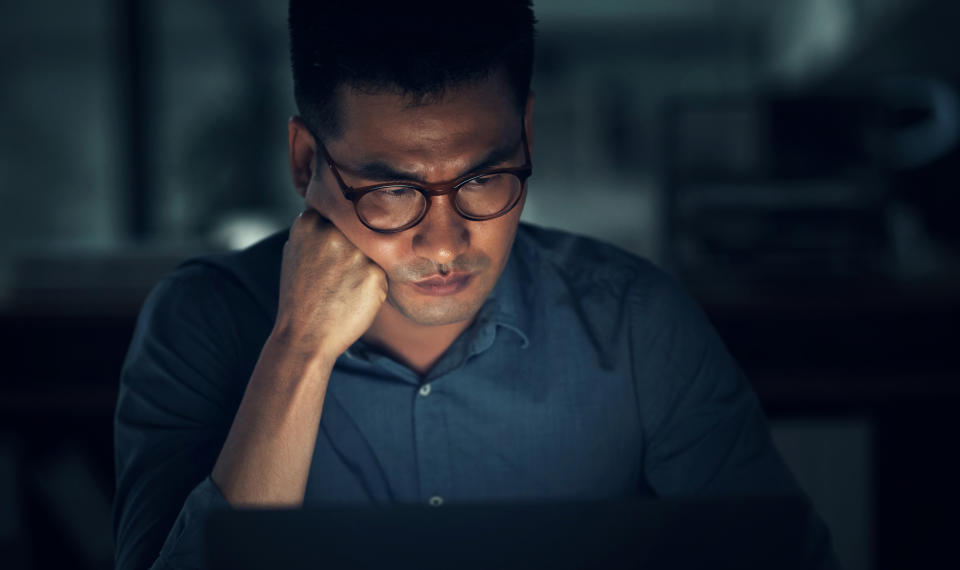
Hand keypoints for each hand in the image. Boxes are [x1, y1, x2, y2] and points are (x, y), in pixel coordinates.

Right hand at [273, 209, 387, 359]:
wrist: (305, 337)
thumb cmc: (300, 296)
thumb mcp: (295, 252)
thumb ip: (317, 230)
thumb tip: (342, 213)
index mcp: (309, 222)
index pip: (339, 212)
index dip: (340, 231)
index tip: (334, 248)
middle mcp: (333, 233)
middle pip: (359, 229)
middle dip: (354, 247)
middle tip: (341, 273)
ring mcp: (356, 253)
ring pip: (373, 250)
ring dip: (365, 265)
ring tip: (345, 287)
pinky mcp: (375, 274)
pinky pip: (383, 271)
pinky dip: (374, 284)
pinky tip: (355, 298)